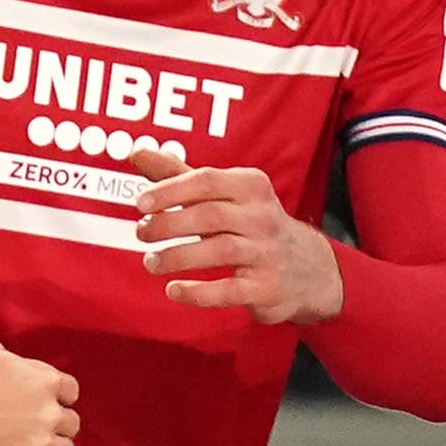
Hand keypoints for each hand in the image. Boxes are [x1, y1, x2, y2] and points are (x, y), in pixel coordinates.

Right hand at [0, 334, 78, 445]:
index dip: (58, 395)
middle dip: (57, 424)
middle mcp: (48, 413)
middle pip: (72, 424)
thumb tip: (0, 355)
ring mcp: (37, 443)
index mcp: (44, 381)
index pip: (71, 390)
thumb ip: (0, 352)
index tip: (46, 398)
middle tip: (37, 425)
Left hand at [128, 148, 341, 324]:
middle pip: (211, 215)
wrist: (309, 267)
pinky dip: (199, 292)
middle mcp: (262, 217)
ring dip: (179, 256)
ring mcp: (268, 253)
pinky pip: (231, 290)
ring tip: (151, 262)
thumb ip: (178, 176)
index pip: (208, 180)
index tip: (140, 202)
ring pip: (221, 250)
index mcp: (250, 187)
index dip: (171, 190)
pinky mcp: (267, 287)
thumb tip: (136, 152)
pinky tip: (173, 290)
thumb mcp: (222, 195)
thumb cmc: (250, 224)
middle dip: (169, 223)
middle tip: (142, 233)